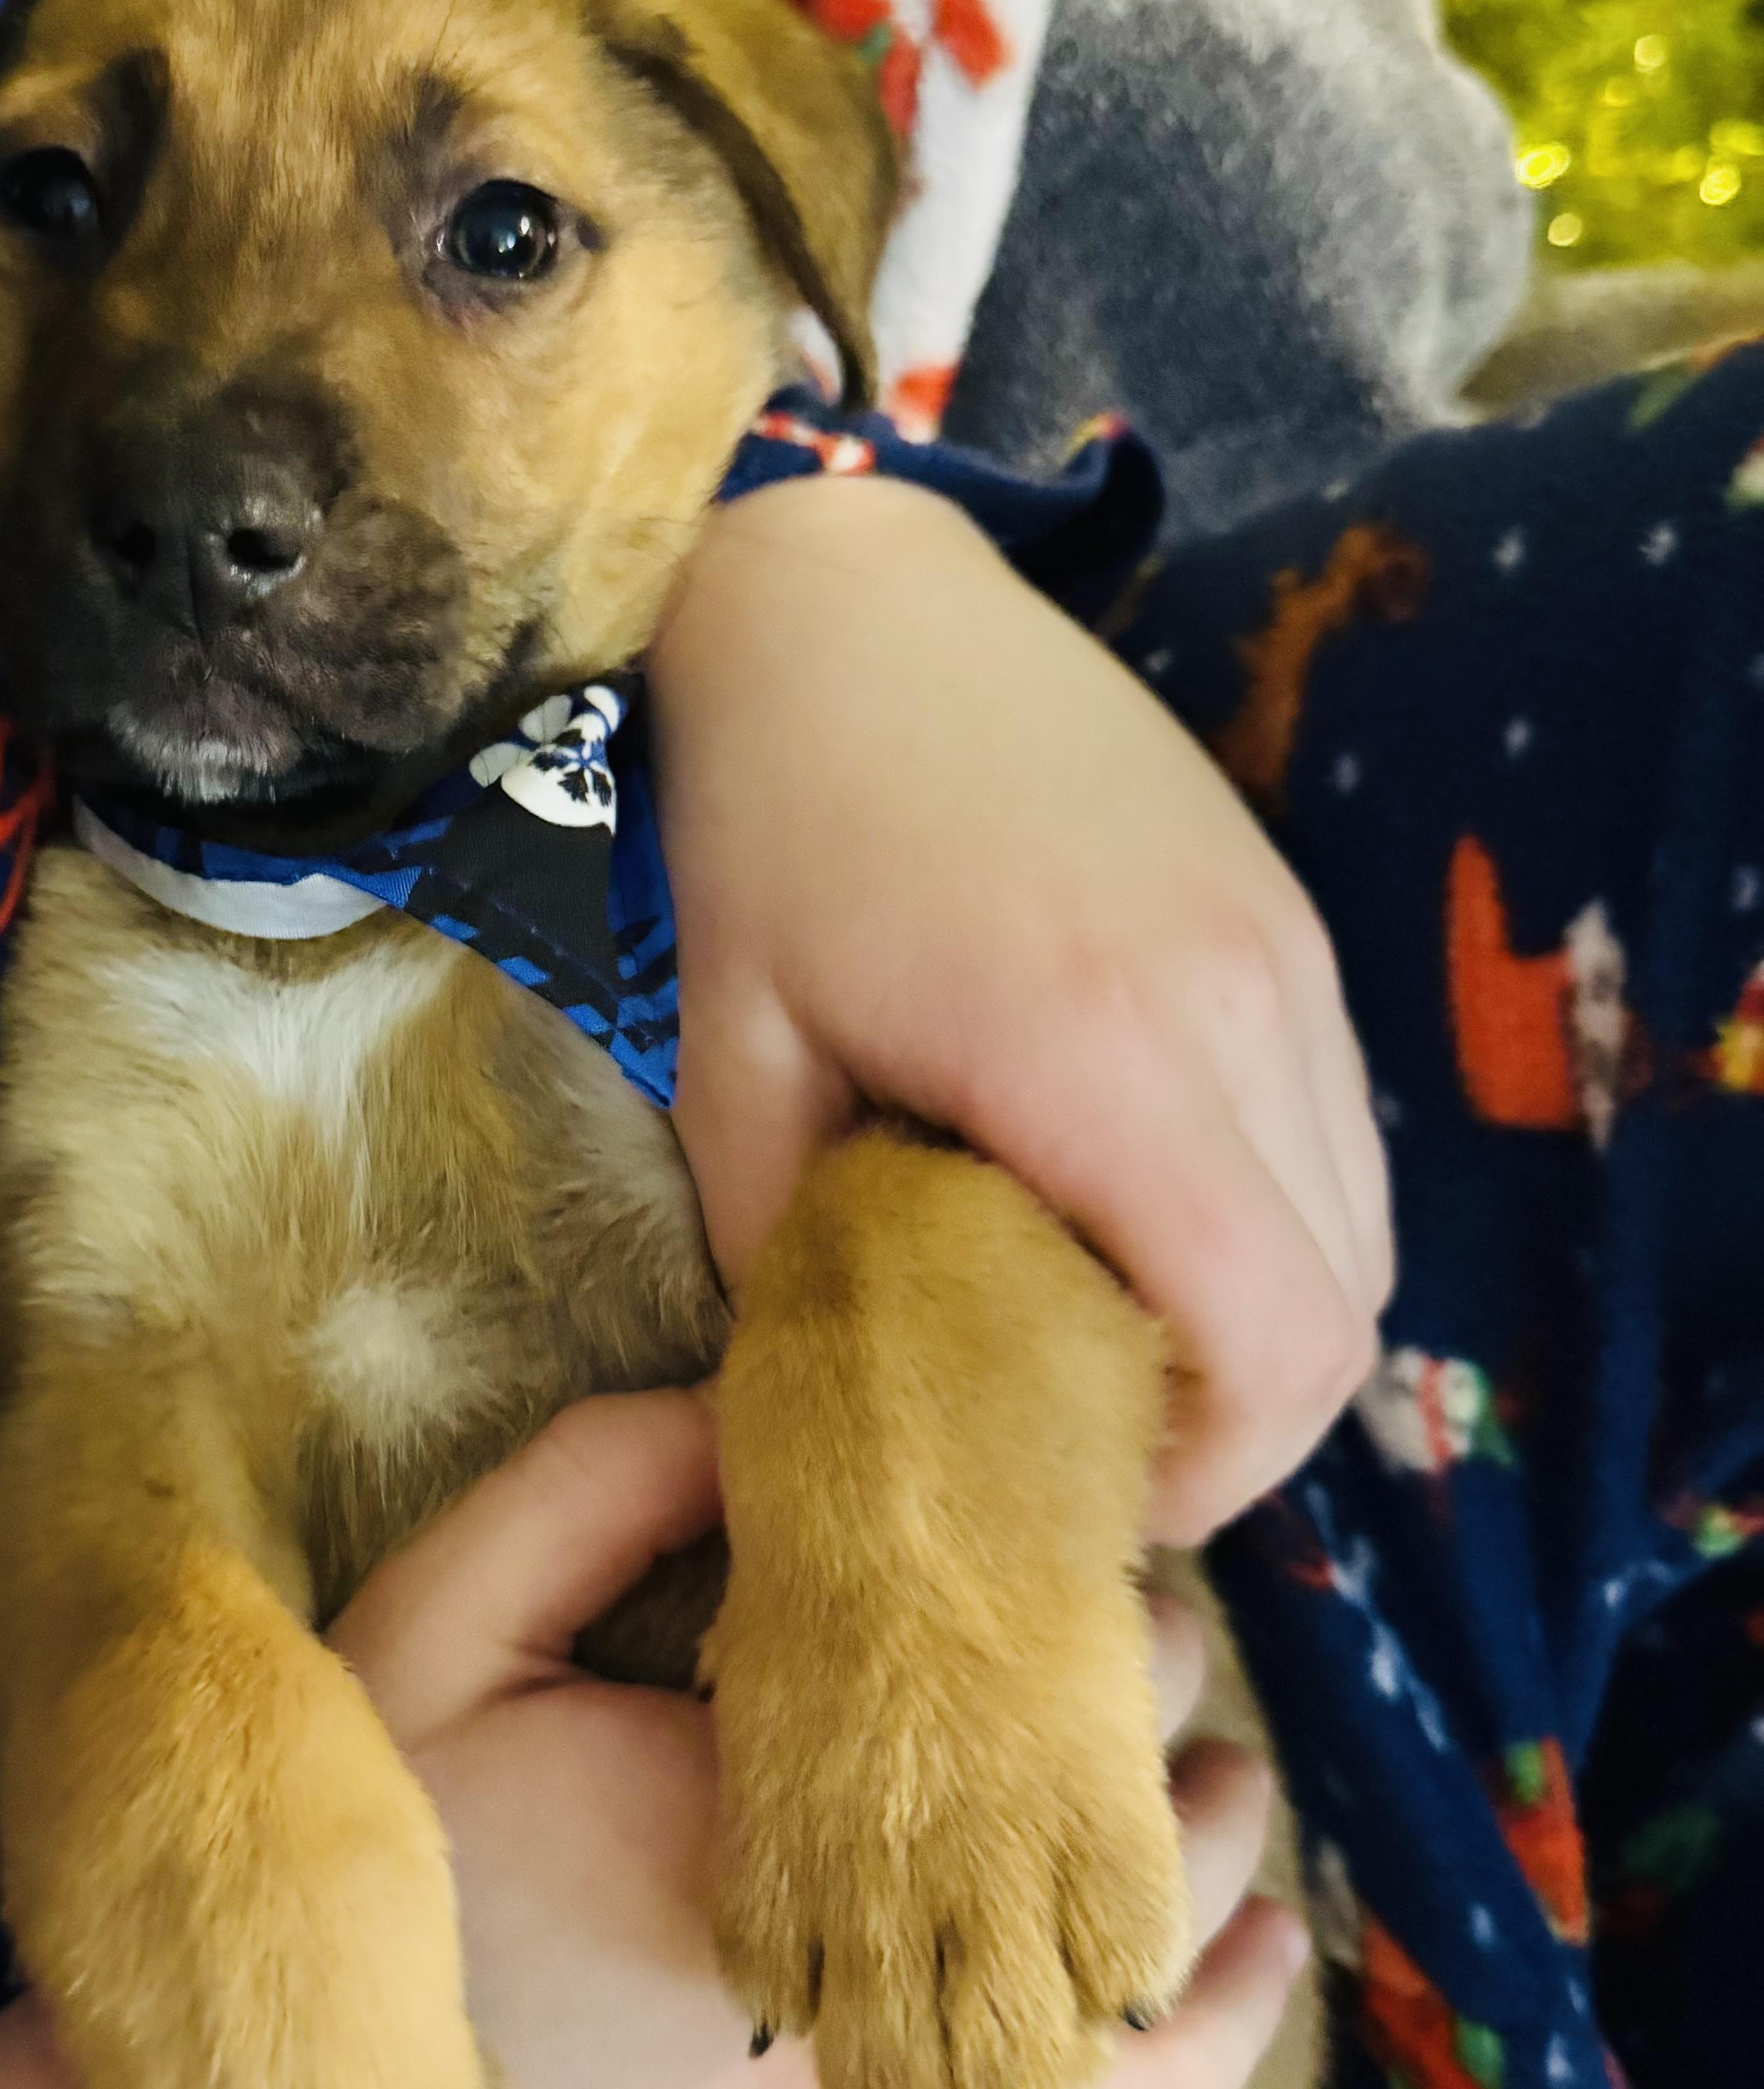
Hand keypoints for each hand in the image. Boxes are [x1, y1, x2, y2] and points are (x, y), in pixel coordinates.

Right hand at [334, 1390, 1309, 2088]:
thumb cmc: (350, 1888)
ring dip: (1221, 2002)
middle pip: (1108, 1906)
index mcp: (803, 1839)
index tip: (1129, 1598)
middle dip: (1182, 1806)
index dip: (1108, 1649)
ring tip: (1271, 1918)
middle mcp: (878, 2024)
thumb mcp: (432, 1628)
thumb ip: (590, 1489)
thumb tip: (743, 1411)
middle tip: (1204, 1738)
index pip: (1027, 1727)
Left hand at [648, 476, 1389, 1540]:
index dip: (1207, 1468)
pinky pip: (1333, 1135)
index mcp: (1100, 1050)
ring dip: (1257, 1320)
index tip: (1079, 1486)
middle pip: (1343, 1312)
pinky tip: (1126, 1210)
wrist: (845, 602)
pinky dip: (1266, 1219)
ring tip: (1100, 1330)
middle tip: (1079, 1434)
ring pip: (1358, 1230)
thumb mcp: (730, 1059)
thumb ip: (785, 1257)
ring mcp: (1287, 958)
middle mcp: (1241, 1008)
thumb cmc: (766, 823)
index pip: (1275, 1339)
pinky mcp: (1288, 924)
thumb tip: (827, 1407)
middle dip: (1233, 1420)